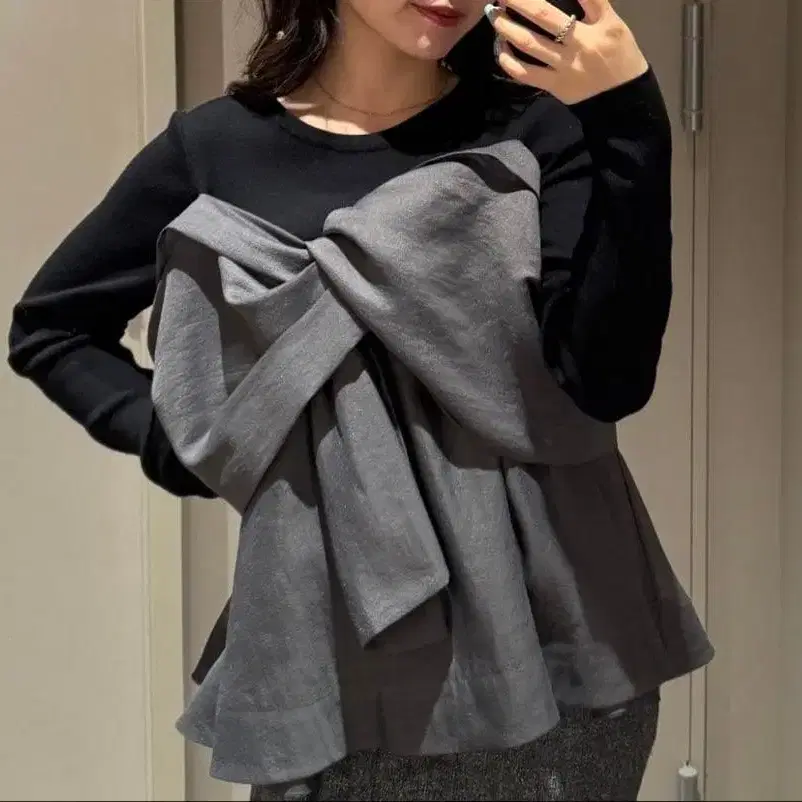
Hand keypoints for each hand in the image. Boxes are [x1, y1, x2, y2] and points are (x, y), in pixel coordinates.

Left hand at [486, 0, 648, 104]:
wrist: (622, 99)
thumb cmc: (619, 56)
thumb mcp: (613, 24)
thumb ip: (594, 4)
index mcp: (600, 25)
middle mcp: (580, 44)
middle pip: (544, 17)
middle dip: (520, 1)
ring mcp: (564, 67)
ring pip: (529, 44)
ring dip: (507, 27)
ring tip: (494, 14)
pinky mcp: (554, 85)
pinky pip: (525, 73)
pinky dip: (509, 60)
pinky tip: (501, 48)